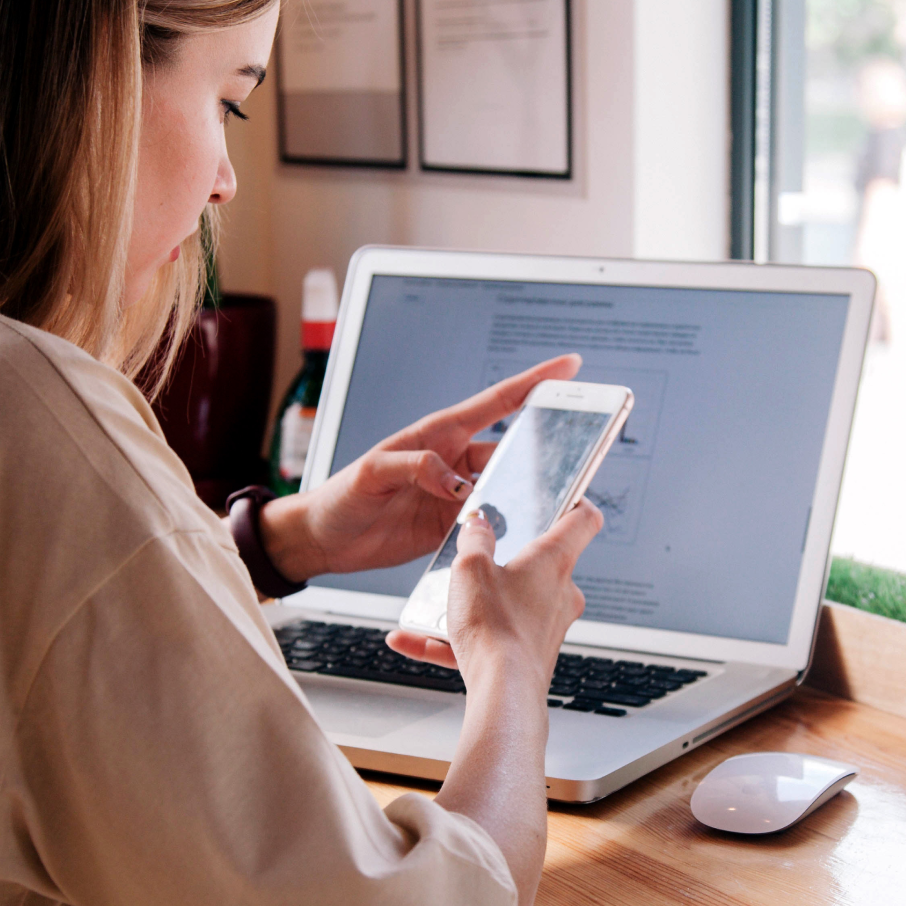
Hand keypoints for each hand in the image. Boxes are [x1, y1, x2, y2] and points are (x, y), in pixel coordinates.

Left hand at [258, 355, 580, 581]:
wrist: (323, 539)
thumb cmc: (339, 496)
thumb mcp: (371, 473)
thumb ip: (413, 467)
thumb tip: (454, 480)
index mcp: (438, 434)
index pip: (496, 402)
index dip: (534, 381)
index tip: (569, 366)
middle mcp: (453, 461)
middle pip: (512, 449)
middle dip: (547, 445)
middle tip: (581, 445)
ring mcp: (456, 494)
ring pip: (506, 488)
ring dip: (527, 493)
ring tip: (554, 497)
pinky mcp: (453, 526)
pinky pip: (491, 522)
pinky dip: (508, 526)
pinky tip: (521, 531)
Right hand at [386, 499, 602, 692]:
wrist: (502, 694)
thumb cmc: (495, 630)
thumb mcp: (470, 569)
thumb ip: (473, 540)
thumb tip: (477, 525)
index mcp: (554, 561)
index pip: (583, 519)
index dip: (575, 501)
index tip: (564, 496)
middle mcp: (560, 593)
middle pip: (542, 563)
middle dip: (509, 559)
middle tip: (479, 556)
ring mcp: (548, 626)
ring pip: (509, 604)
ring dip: (474, 603)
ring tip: (433, 607)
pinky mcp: (531, 655)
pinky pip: (490, 639)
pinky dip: (453, 639)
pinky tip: (410, 639)